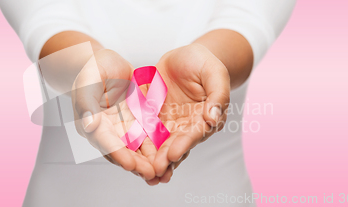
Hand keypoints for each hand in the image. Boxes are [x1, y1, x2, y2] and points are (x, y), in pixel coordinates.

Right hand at [72, 49, 156, 180]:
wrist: (109, 61)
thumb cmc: (95, 66)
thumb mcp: (88, 78)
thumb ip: (86, 101)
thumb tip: (88, 125)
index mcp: (92, 122)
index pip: (105, 141)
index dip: (117, 154)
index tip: (130, 164)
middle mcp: (108, 130)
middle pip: (122, 151)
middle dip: (137, 164)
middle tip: (152, 174)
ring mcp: (124, 127)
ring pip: (137, 149)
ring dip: (149, 162)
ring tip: (163, 173)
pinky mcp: (138, 122)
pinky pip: (149, 137)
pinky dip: (158, 148)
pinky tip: (170, 156)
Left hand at [150, 43, 231, 182]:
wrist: (186, 56)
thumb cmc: (204, 63)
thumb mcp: (214, 73)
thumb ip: (218, 95)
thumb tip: (213, 118)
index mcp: (205, 118)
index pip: (194, 134)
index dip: (184, 145)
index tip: (174, 154)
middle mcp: (187, 125)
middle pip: (176, 145)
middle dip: (166, 159)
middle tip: (155, 171)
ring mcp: (169, 123)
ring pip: (160, 144)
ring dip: (152, 159)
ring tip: (144, 174)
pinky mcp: (153, 118)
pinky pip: (144, 131)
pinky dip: (138, 144)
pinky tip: (129, 155)